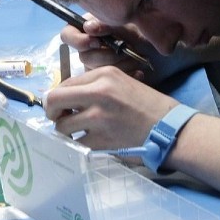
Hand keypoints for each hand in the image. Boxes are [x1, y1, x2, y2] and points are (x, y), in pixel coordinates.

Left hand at [43, 66, 177, 149]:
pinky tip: (92, 142)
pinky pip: (77, 143)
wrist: (169, 128)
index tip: (61, 107)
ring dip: (67, 132)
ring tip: (79, 132)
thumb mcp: (120, 82)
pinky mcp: (101, 139)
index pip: (64, 84)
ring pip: (62, 126)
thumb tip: (64, 98)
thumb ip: (93, 86)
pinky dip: (81, 144)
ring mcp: (98, 117)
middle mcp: (98, 92)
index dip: (58, 97)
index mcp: (103, 75)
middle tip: (57, 119)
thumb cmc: (145, 105)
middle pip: (54, 100)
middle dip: (51, 112)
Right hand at [60, 15, 151, 77]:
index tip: (97, 42)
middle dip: (106, 56)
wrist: (154, 45)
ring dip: (119, 65)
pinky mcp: (106, 79)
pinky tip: (138, 71)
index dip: (78, 40)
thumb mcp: (123, 21)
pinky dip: (126, 76)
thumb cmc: (137, 28)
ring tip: (135, 58)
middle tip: (124, 51)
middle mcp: (87, 48)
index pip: (67, 35)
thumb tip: (89, 27)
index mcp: (85, 29)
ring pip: (97, 72)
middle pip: (84, 57)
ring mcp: (95, 65)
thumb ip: (105, 23)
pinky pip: (110, 83)